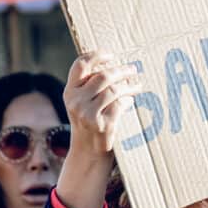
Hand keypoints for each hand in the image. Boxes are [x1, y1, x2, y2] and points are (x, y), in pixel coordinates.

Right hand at [56, 53, 140, 207]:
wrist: (88, 153)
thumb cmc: (89, 123)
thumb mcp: (82, 103)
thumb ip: (90, 85)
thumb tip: (114, 63)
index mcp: (69, 91)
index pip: (80, 65)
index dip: (96, 55)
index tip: (112, 54)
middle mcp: (75, 101)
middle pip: (103, 76)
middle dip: (121, 70)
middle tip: (133, 68)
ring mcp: (87, 114)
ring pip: (113, 90)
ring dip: (129, 85)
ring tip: (137, 85)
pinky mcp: (101, 125)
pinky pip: (120, 106)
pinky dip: (128, 101)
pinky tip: (132, 101)